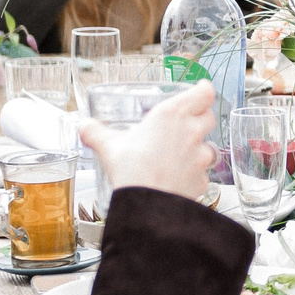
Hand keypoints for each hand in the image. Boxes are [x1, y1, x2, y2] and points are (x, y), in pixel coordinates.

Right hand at [79, 81, 215, 197]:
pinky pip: (204, 174)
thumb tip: (84, 126)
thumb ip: (95, 132)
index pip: (203, 93)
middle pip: (209, 117)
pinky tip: (178, 179)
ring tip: (181, 155)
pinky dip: (194, 175)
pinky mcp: (203, 179)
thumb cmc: (131, 171)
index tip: (200, 89)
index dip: (203, 90)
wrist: (146, 204)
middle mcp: (191, 132)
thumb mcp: (108, 146)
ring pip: (210, 146)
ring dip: (200, 148)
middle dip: (201, 119)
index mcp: (172, 115)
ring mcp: (201, 157)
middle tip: (186, 123)